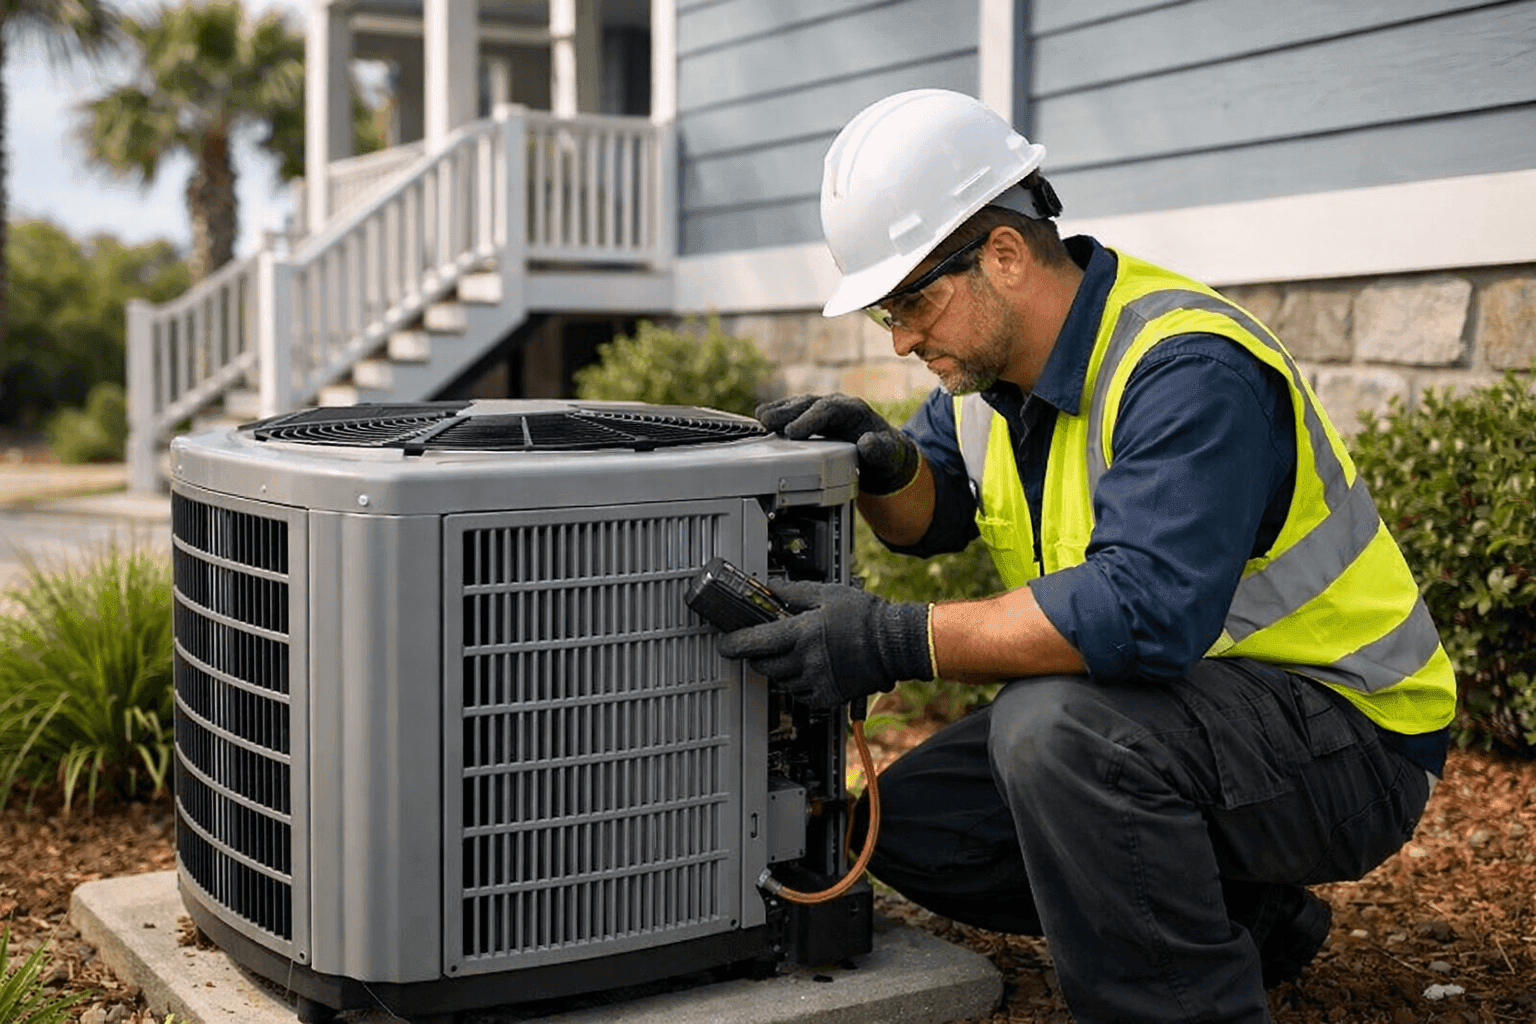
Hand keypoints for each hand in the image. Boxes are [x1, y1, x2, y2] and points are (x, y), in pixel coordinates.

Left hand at [717, 580, 933, 707]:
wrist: (895, 644)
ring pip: (781, 681)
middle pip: (763, 665)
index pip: (755, 641)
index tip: (724, 644)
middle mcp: (806, 660)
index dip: (734, 644)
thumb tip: (771, 587)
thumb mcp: (828, 593)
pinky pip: (800, 695)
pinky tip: (807, 669)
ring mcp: (817, 681)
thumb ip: (794, 591)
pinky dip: (797, 683)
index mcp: (802, 633)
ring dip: (778, 669)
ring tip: (792, 654)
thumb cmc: (865, 617)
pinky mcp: (828, 696)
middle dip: (755, 657)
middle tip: (758, 647)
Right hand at [756, 394, 920, 495]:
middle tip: (767, 421)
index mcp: (855, 411)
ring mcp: (825, 412)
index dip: (810, 419)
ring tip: (761, 418)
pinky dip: (780, 415)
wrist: (885, 456)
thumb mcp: (888, 456)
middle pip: (810, 403)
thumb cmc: (886, 455)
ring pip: (800, 405)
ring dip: (780, 410)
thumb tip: (866, 443)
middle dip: (788, 411)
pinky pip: (795, 413)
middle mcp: (838, 406)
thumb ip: (879, 450)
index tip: (793, 432)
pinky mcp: (815, 420)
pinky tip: (763, 419)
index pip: (830, 409)